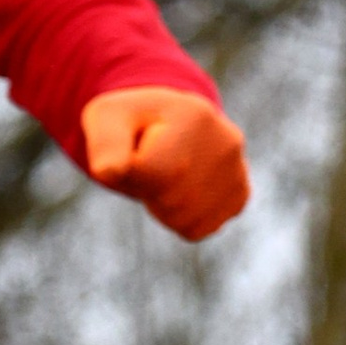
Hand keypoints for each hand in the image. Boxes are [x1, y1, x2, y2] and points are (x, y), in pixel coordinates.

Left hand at [81, 84, 248, 243]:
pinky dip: (181, 218)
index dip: (128, 172)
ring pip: (184, 220)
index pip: (150, 172)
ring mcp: (238, 170)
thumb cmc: (129, 123)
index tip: (134, 149)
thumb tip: (110, 172)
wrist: (167, 120)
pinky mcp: (240, 195)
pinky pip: (199, 229)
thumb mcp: (106, 119)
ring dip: (163, 207)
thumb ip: (105, 145)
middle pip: (168, 201)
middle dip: (146, 190)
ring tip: (166, 174)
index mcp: (194, 116)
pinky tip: (182, 189)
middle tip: (149, 163)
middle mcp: (227, 142)